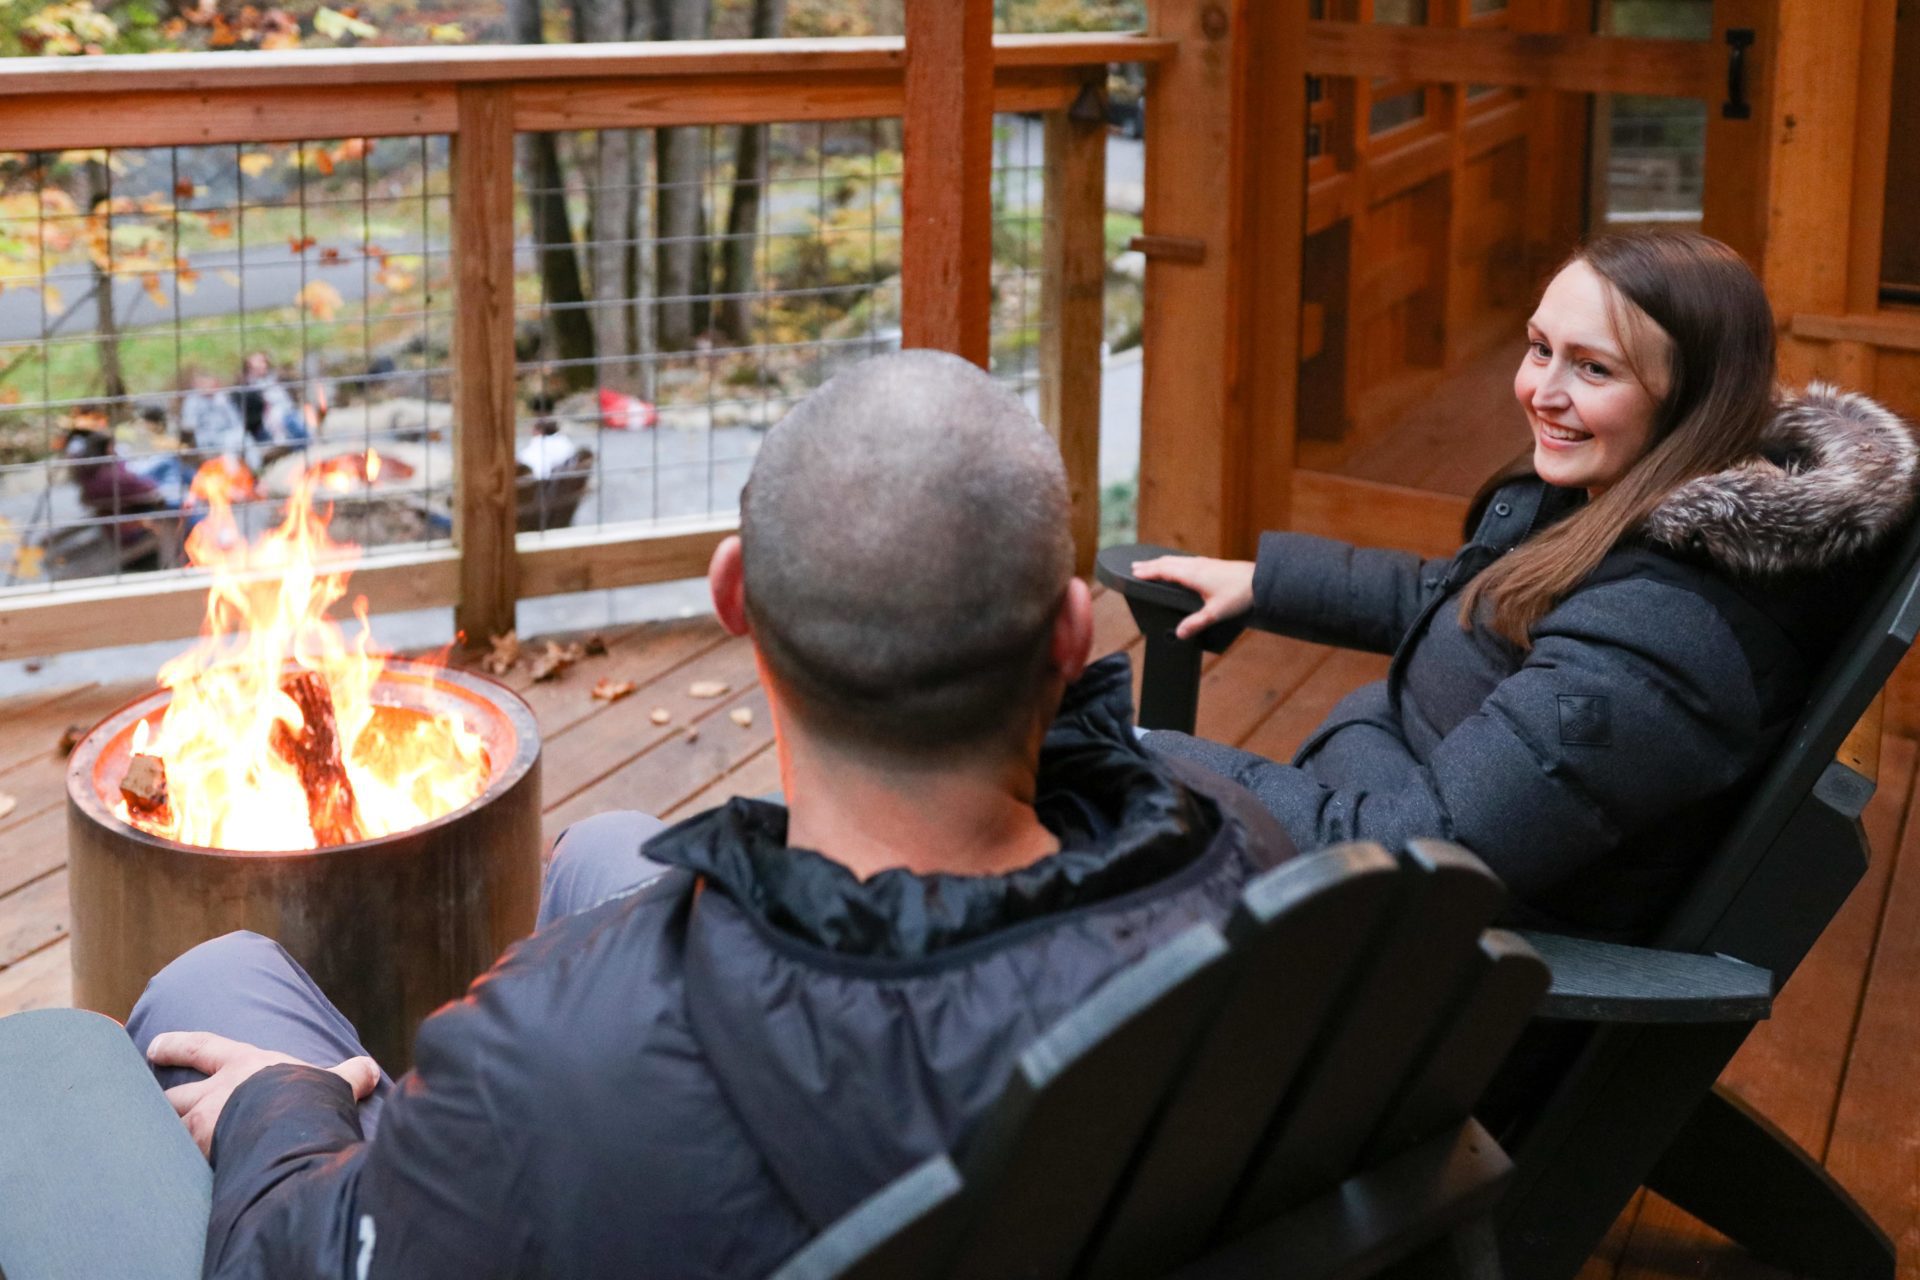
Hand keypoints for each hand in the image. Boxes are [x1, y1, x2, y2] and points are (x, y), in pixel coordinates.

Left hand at [148, 1031, 379, 1157]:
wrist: (289, 1130)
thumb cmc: (309, 1099)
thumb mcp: (332, 1082)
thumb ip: (349, 1075)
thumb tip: (371, 1070)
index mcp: (243, 1066)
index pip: (203, 1048)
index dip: (178, 1046)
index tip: (154, 1046)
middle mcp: (215, 1094)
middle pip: (174, 1096)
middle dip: (158, 1101)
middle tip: (139, 1104)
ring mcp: (203, 1128)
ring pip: (166, 1131)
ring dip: (158, 1138)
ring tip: (147, 1148)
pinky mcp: (200, 1160)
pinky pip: (175, 1164)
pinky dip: (167, 1169)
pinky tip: (162, 1179)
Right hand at [1131, 556, 1255, 639]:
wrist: (1261, 580)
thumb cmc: (1239, 594)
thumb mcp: (1215, 613)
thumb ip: (1196, 623)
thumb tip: (1178, 634)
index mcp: (1192, 575)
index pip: (1164, 571)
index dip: (1148, 572)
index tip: (1134, 573)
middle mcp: (1196, 565)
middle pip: (1167, 562)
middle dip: (1150, 565)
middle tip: (1135, 567)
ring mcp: (1204, 563)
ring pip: (1177, 560)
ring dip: (1161, 562)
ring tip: (1151, 564)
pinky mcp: (1212, 563)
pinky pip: (1186, 560)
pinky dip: (1174, 562)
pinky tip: (1179, 565)